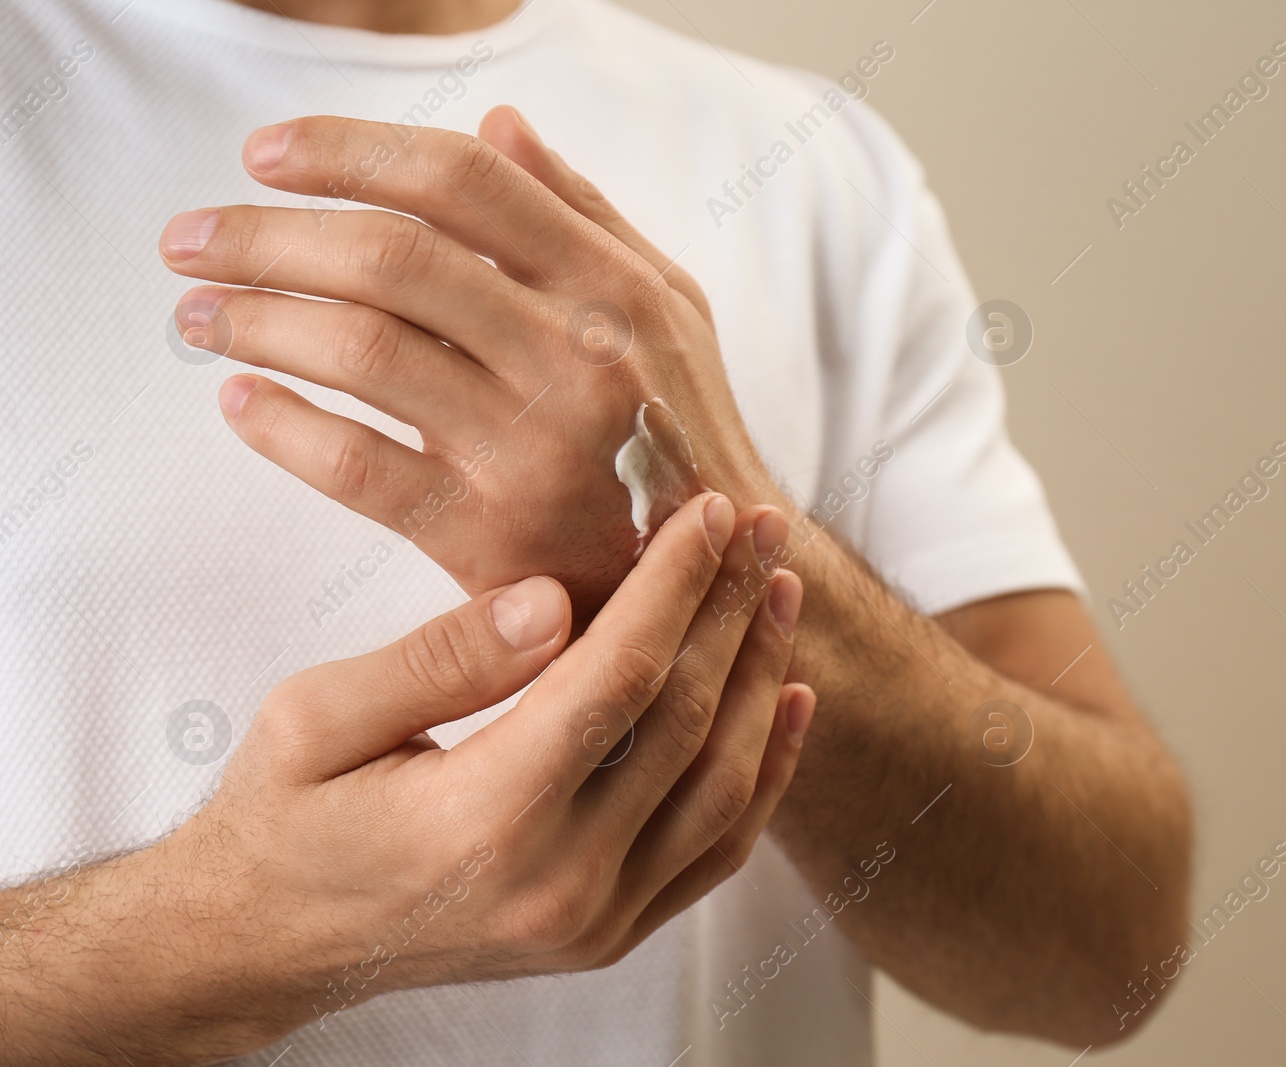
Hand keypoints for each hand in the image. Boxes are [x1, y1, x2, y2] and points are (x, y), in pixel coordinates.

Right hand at [96, 495, 806, 1060]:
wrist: (269, 943)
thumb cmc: (282, 816)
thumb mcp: (317, 718)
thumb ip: (439, 659)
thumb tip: (553, 598)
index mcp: (481, 822)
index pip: (616, 680)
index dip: (674, 586)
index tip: (705, 510)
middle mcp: (557, 885)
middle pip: (685, 723)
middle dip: (730, 611)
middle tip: (759, 528)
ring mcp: (593, 922)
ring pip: (722, 787)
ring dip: (762, 679)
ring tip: (777, 591)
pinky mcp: (610, 935)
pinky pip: (718, 850)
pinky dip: (765, 770)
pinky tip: (788, 698)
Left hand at [161, 108, 780, 618]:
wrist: (712, 579)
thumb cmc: (680, 428)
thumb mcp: (668, 307)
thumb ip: (586, 213)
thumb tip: (497, 124)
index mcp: (612, 288)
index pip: (460, 182)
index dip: (348, 152)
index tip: (263, 154)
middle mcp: (577, 358)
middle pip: (391, 258)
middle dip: (266, 234)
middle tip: (188, 237)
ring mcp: (532, 448)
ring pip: (360, 352)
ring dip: (254, 319)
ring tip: (196, 312)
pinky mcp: (489, 535)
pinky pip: (355, 467)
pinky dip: (279, 427)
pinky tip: (240, 402)